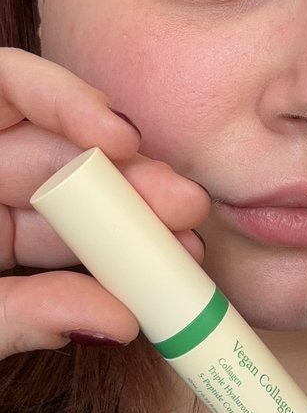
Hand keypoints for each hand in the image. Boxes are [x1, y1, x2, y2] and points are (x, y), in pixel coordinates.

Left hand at [0, 48, 209, 358]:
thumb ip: (17, 317)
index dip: (65, 99)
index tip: (119, 138)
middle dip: (125, 181)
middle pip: (55, 155)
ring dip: (131, 231)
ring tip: (183, 253)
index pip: (7, 92)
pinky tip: (150, 279)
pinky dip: (107, 271)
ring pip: (71, 209)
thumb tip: (117, 319)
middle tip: (183, 206)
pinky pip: (60, 258)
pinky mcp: (3, 260)